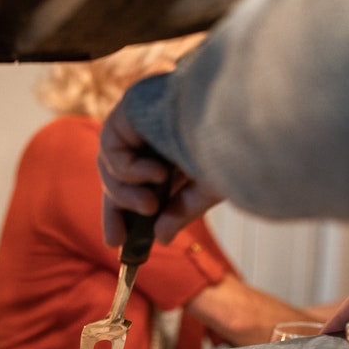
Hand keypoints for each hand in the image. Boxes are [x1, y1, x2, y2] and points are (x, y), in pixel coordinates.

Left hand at [97, 101, 221, 247]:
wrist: (237, 110)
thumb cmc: (234, 142)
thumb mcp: (207, 187)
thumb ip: (181, 210)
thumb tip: (161, 238)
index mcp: (172, 147)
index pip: (139, 180)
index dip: (125, 209)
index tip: (117, 241)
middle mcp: (153, 131)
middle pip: (118, 173)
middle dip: (116, 207)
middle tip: (116, 240)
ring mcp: (139, 118)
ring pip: (112, 167)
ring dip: (126, 195)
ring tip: (150, 206)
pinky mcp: (129, 107)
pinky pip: (111, 149)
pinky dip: (129, 169)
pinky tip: (157, 172)